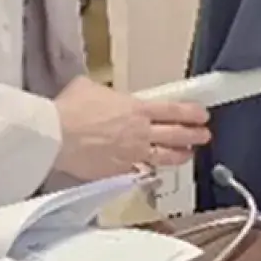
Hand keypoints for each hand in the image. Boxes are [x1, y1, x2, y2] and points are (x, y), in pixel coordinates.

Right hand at [52, 76, 211, 178]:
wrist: (56, 136)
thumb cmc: (70, 109)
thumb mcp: (90, 87)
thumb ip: (105, 93)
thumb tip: (104, 96)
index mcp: (136, 108)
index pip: (174, 111)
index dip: (192, 113)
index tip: (202, 115)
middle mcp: (139, 133)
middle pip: (177, 136)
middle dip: (194, 136)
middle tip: (204, 136)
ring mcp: (131, 155)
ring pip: (164, 158)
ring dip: (180, 156)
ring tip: (187, 155)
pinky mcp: (118, 172)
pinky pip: (139, 172)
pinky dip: (147, 171)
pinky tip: (151, 171)